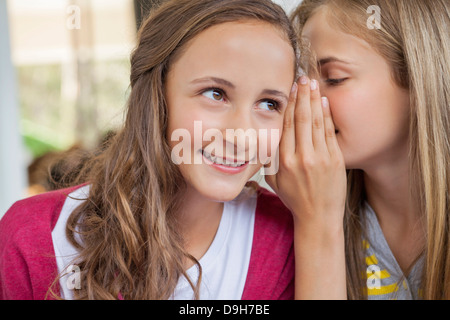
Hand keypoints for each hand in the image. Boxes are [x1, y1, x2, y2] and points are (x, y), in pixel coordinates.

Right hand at [265, 76, 347, 298]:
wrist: (318, 217)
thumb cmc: (294, 198)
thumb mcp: (274, 181)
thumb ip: (270, 158)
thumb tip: (269, 135)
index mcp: (284, 162)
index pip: (286, 126)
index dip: (288, 105)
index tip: (289, 89)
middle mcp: (302, 158)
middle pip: (302, 119)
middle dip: (301, 96)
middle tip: (302, 78)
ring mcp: (321, 158)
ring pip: (316, 122)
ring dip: (314, 100)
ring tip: (312, 83)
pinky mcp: (335, 160)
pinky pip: (329, 132)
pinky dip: (327, 115)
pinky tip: (324, 101)